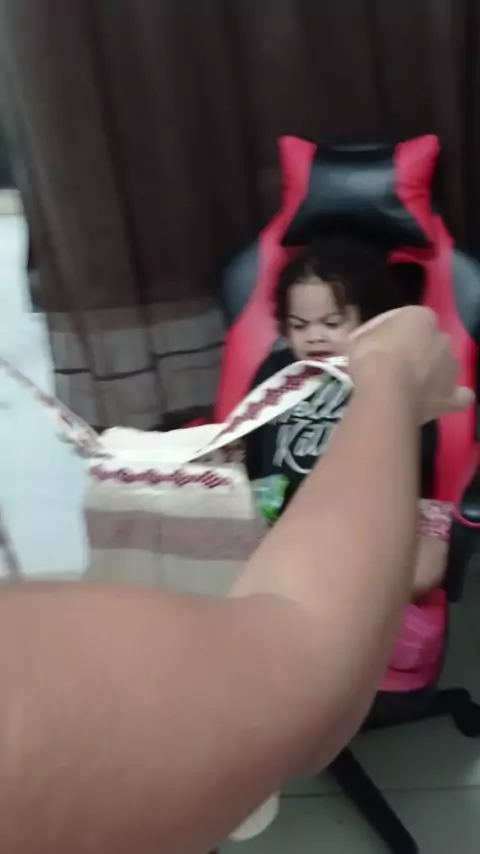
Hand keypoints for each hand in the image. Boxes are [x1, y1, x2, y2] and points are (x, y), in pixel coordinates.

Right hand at [347, 306, 473, 423]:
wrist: (384, 392)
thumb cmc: (370, 358)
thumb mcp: (354, 341)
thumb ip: (357, 339)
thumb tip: (343, 341)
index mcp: (421, 317)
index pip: (403, 318)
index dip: (385, 331)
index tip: (369, 343)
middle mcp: (443, 338)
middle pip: (429, 341)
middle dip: (414, 350)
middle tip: (390, 365)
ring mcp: (451, 368)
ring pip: (445, 366)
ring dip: (434, 372)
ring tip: (411, 385)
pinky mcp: (452, 395)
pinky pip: (459, 396)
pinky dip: (452, 397)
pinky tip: (440, 400)